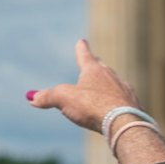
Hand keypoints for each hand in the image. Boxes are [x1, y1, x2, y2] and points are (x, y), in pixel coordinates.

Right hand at [27, 38, 143, 134]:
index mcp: (94, 71)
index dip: (81, 48)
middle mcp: (111, 77)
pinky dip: (117, 101)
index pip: (85, 55)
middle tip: (95, 60)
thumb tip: (31, 97)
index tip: (82, 41)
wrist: (125, 123)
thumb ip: (48, 97)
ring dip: (109, 84)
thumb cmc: (93, 107)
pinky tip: (117, 107)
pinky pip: (123, 100)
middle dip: (96, 64)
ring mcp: (124, 90)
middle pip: (102, 68)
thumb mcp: (64, 100)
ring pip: (115, 83)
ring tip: (105, 86)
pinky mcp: (133, 105)